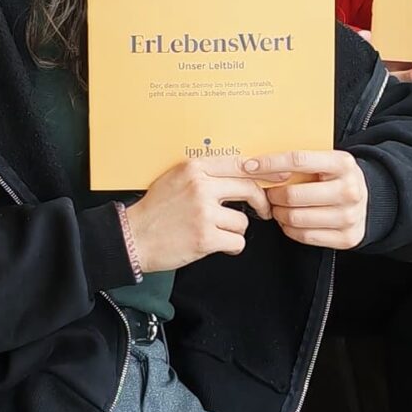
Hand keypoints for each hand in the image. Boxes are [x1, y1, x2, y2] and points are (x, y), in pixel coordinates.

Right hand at [121, 157, 273, 274]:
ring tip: (217, 233)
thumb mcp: (174, 179)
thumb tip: (239, 176)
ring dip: (234, 231)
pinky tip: (217, 245)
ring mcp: (203, 212)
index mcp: (193, 168)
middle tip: (263, 212)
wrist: (133, 237)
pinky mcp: (205, 237)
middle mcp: (200, 186)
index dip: (264, 172)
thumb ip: (203, 174)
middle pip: (248, 189)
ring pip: (243, 221)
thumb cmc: (154, 211)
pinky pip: (237, 241)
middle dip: (261, 203)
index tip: (278, 177)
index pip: (239, 164)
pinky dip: (230, 246)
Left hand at [241, 151, 368, 250]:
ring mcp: (349, 216)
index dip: (270, 163)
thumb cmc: (336, 179)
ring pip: (295, 218)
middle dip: (272, 195)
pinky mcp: (346, 237)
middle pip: (293, 195)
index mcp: (342, 163)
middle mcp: (349, 190)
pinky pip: (304, 236)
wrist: (368, 201)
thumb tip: (258, 160)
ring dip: (278, 213)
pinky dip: (289, 228)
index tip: (249, 166)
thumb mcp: (326, 161)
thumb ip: (300, 161)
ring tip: (278, 206)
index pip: (299, 160)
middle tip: (267, 193)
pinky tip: (289, 220)